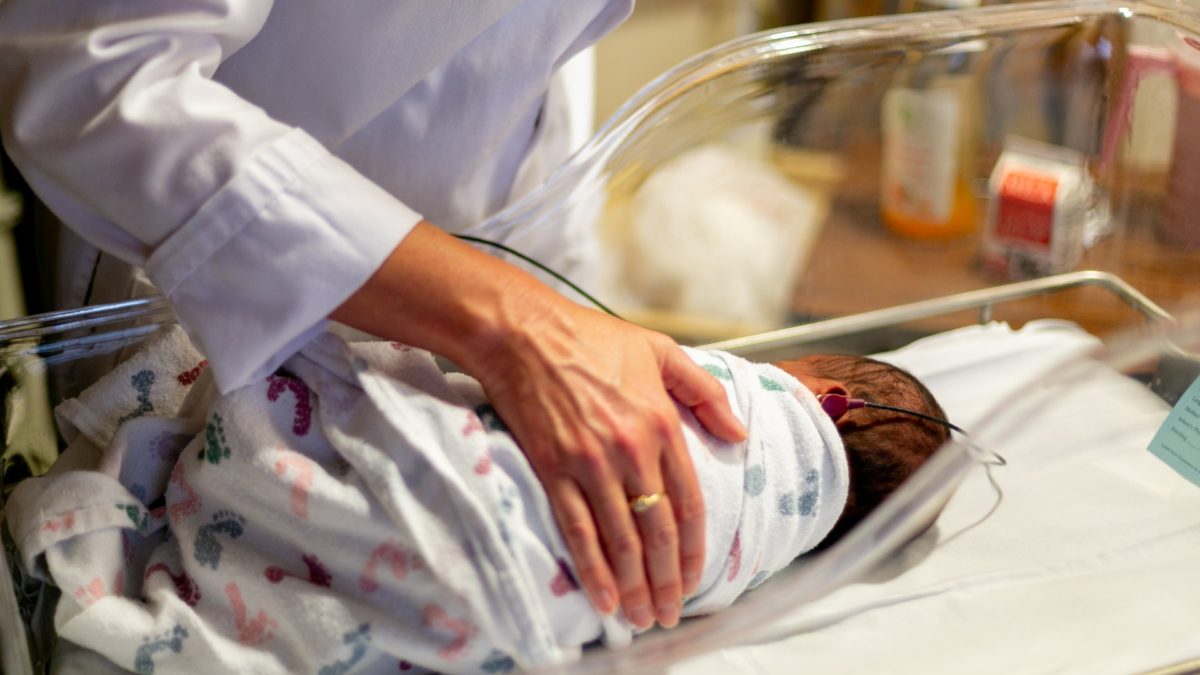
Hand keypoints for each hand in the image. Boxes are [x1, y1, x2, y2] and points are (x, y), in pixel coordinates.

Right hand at [332, 222, 746, 628]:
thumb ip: (705, 392)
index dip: (695, 550)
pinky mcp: (553, 469)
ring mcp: (590, 463)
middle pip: (658, 531)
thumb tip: (738, 433)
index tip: (696, 579)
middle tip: (670, 613)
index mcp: (662, 423)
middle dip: (667, 581)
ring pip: (621, 539)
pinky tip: (604, 597)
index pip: (688, 503)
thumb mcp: (660, 351)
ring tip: (642, 617)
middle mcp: (632, 449)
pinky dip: (593, 569)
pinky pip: (577, 530)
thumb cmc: (590, 338)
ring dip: (634, 585)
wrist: (523, 332)